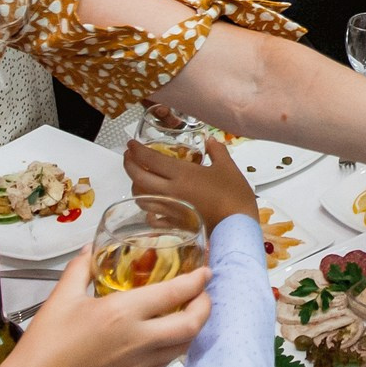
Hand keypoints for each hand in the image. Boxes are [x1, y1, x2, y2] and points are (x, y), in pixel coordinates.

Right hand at [0, 250, 210, 366]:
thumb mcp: (62, 296)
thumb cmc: (46, 343)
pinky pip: (168, 360)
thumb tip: (91, 249)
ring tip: (189, 312)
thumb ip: (82, 268)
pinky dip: (176, 344)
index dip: (197, 281)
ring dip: (194, 327)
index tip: (205, 271)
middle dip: (206, 306)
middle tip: (203, 293)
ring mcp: (140, 363)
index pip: (175, 293)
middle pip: (193, 324)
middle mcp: (139, 339)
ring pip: (185, 345)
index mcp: (122, 313)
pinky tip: (167, 335)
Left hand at [124, 136, 257, 229]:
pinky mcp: (174, 224)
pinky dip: (147, 210)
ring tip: (138, 178)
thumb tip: (209, 139)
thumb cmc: (234, 195)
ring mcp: (170, 209)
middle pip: (138, 178)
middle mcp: (170, 190)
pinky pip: (152, 217)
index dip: (137, 150)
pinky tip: (151, 206)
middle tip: (128, 156)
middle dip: (129, 165)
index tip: (131, 143)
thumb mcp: (229, 167)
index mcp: (182, 173)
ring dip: (135, 186)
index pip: (150, 159)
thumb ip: (217, 151)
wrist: (237, 226)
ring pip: (141, 198)